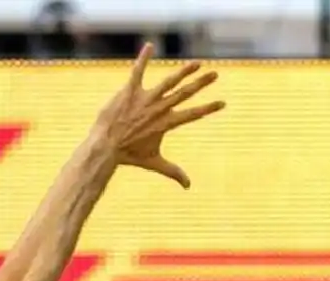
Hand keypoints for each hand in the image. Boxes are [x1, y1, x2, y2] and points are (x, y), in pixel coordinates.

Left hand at [93, 43, 224, 188]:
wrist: (107, 146)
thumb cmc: (130, 155)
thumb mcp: (154, 162)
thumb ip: (173, 172)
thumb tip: (188, 186)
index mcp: (167, 123)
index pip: (193, 114)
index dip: (209, 108)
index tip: (222, 102)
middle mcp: (159, 109)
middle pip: (185, 94)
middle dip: (202, 84)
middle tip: (216, 74)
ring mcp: (145, 99)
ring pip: (168, 81)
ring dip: (184, 71)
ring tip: (196, 63)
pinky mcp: (130, 91)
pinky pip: (138, 71)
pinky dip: (143, 58)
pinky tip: (150, 46)